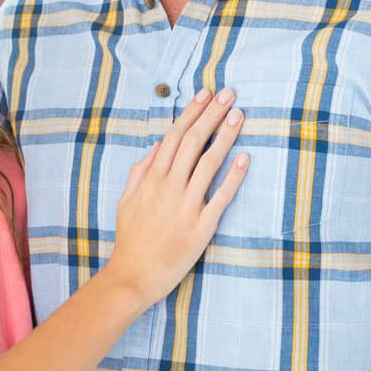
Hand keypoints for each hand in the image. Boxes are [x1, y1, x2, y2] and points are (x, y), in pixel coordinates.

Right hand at [99, 88, 249, 308]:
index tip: (206, 94)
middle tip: (229, 94)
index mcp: (152, 179)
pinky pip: (221, 197)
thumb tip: (158, 145)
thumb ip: (140, 171)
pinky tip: (244, 158)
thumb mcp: (126, 200)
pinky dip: (233, 177)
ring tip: (239, 115)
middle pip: (194, 142)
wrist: (133, 276)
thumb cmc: (130, 239)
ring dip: (225, 136)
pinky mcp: (201, 227)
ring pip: (209, 163)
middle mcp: (169, 187)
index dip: (192, 113)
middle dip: (212, 115)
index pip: (175, 136)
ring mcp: (186, 206)